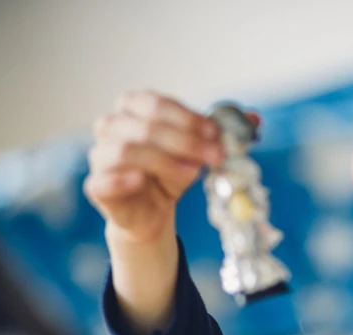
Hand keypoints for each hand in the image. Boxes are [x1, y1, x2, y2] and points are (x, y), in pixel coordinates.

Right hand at [85, 91, 223, 243]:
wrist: (152, 212)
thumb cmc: (171, 173)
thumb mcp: (198, 151)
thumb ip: (221, 134)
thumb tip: (255, 120)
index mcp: (134, 108)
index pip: (158, 104)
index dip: (189, 119)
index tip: (217, 135)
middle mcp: (112, 126)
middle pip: (146, 127)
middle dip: (185, 141)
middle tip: (215, 156)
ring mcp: (101, 155)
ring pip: (127, 150)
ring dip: (165, 160)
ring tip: (192, 174)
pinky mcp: (97, 186)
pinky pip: (104, 179)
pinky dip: (125, 179)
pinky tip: (144, 181)